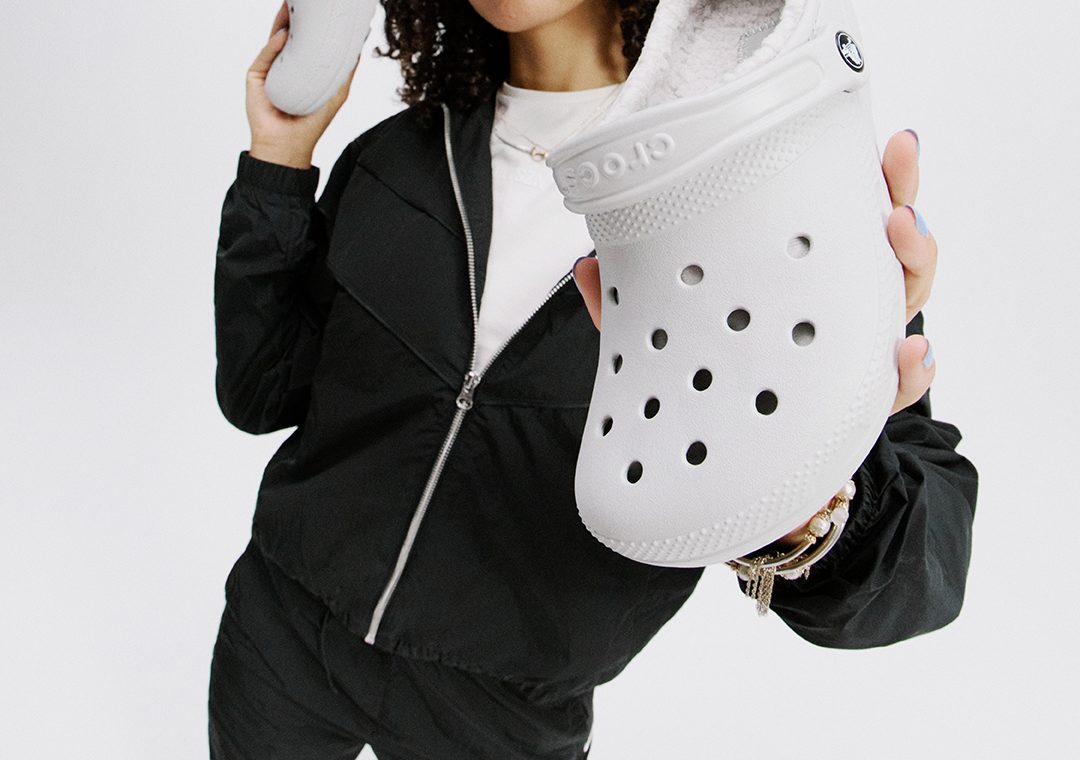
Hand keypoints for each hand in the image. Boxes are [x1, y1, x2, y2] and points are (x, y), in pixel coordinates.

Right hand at [246, 1, 360, 168]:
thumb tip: (358, 49)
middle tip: (306, 3)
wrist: (288, 145)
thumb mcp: (336, 93)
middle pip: (290, 35)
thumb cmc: (312, 123)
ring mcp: (269, 69)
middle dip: (296, 17)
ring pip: (275, 40)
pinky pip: (265, 57)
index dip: (313, 25)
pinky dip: (273, 46)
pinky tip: (284, 35)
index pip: (308, 40)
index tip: (324, 11)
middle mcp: (285, 66)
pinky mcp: (256, 77)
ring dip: (282, 22)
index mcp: (303, 68)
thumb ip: (345, 72)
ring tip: (291, 6)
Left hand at [572, 129, 938, 548]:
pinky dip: (909, 372)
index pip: (844, 220)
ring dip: (912, 269)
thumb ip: (628, 309)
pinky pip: (895, 389)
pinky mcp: (852, 413)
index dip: (871, 179)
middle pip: (888, 253)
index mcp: (800, 284)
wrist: (732, 477)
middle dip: (903, 210)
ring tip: (900, 238)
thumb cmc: (707, 388)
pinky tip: (909, 353)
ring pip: (902, 308)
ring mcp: (852, 361)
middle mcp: (836, 315)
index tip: (885, 140)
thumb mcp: (667, 341)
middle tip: (895, 188)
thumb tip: (586, 265)